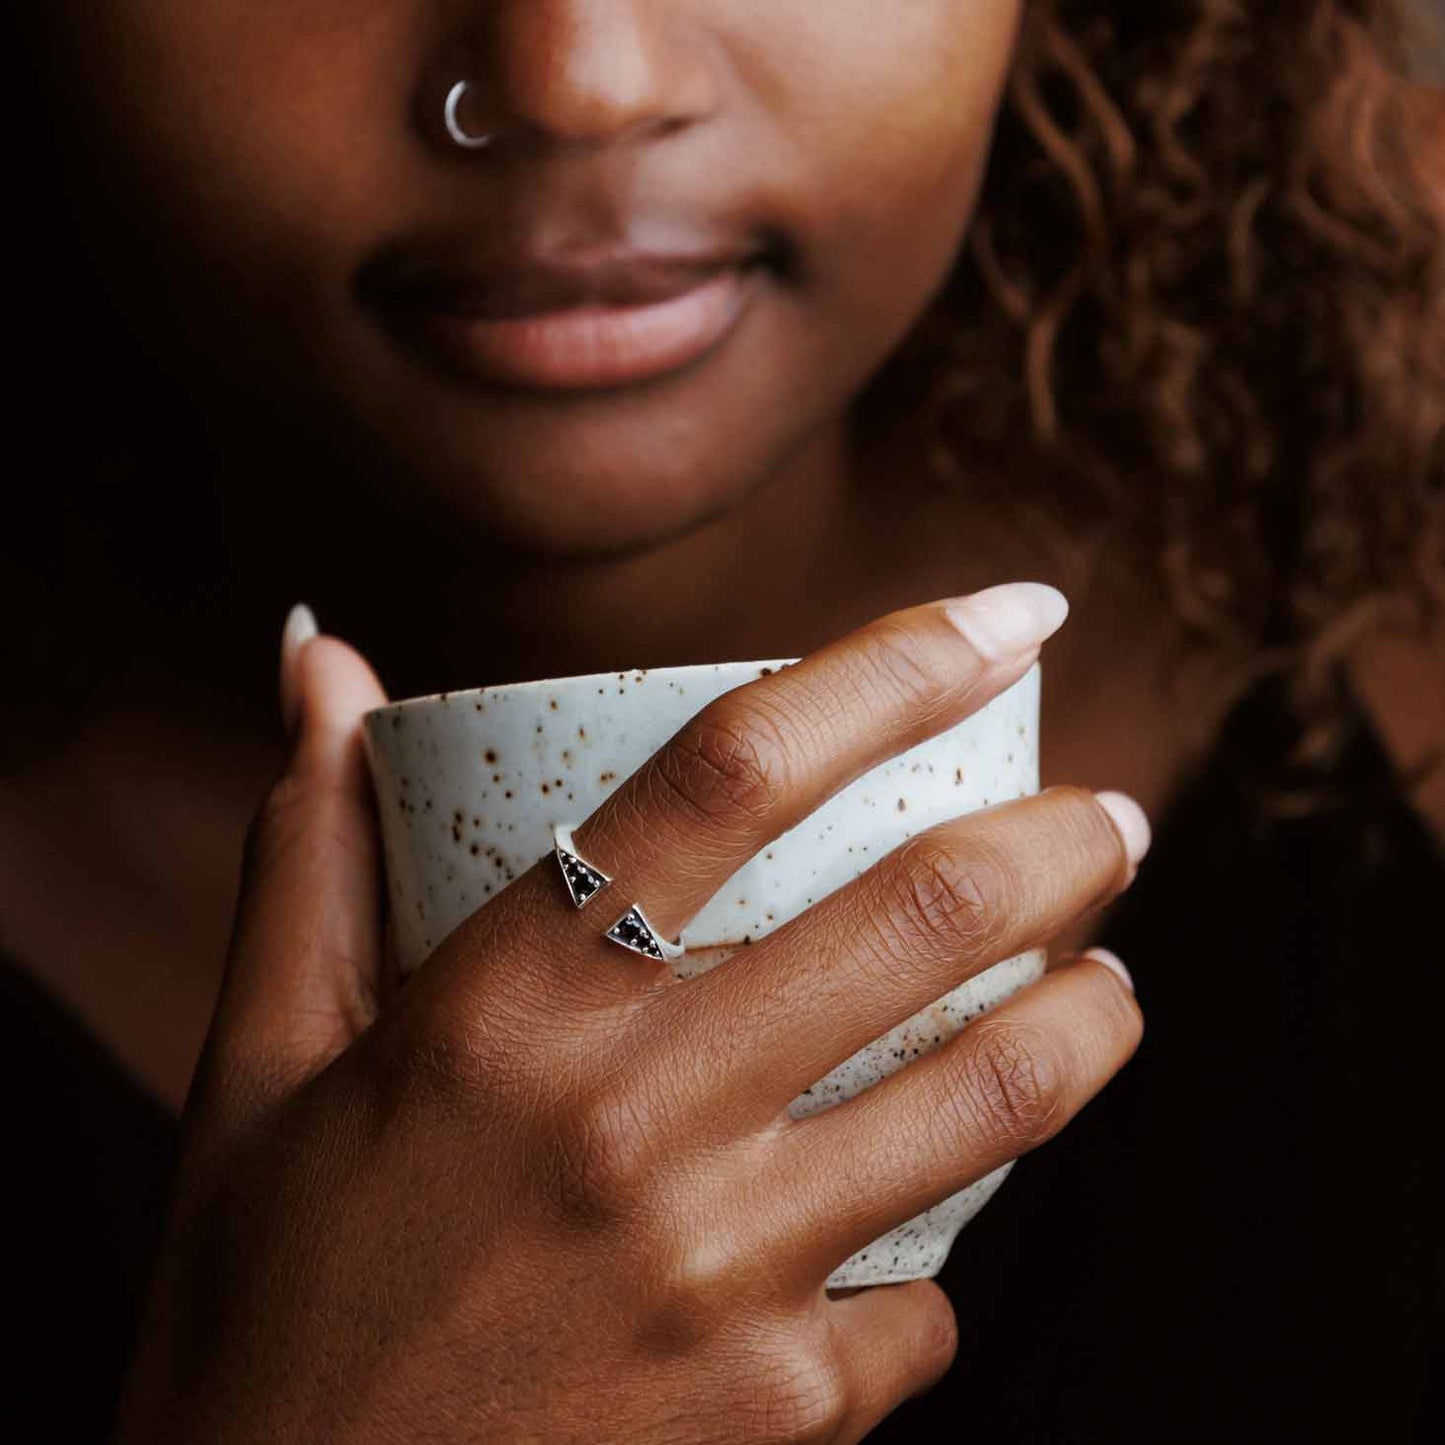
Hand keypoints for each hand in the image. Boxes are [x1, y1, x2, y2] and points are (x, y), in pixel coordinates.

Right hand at [116, 586, 1145, 1443]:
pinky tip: (924, 1240)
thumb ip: (306, 848)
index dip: (899, 665)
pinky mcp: (770, 1409)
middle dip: (1060, 842)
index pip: (736, 771)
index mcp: (501, 1005)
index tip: (1012, 616)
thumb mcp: (259, 1063)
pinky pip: (921, 1307)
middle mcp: (629, 1120)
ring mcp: (715, 1271)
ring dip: (1090, 1022)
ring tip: (1111, 984)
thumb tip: (317, 663)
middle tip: (1110, 818)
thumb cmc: (270, 1295)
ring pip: (987, 1097)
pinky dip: (937, 1257)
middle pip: (917, 916)